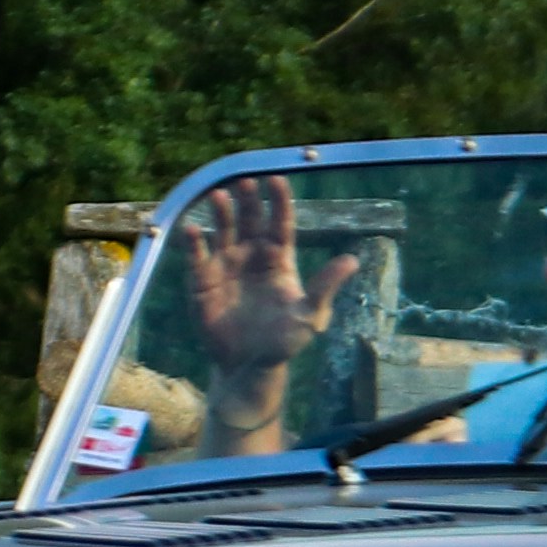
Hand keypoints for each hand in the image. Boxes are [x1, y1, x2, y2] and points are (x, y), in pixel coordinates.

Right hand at [186, 176, 355, 388]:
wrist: (249, 367)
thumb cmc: (284, 342)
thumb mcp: (310, 315)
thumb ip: (325, 286)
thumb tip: (353, 260)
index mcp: (279, 259)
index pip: (279, 222)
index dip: (278, 200)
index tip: (275, 179)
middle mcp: (252, 255)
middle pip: (250, 219)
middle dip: (248, 199)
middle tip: (244, 182)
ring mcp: (226, 265)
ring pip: (223, 230)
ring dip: (221, 212)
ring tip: (218, 195)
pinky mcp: (203, 281)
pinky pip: (197, 256)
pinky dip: (194, 242)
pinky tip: (192, 229)